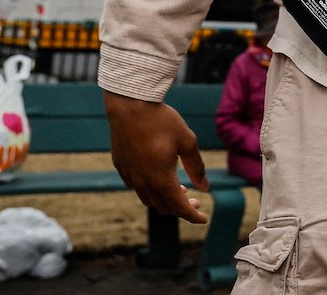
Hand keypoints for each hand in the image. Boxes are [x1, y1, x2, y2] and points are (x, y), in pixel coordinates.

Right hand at [104, 92, 208, 223]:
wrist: (130, 107)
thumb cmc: (162, 122)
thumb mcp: (187, 142)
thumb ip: (196, 167)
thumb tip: (205, 187)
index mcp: (161, 179)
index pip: (179, 207)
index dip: (193, 216)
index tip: (204, 219)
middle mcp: (142, 183)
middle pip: (163, 207)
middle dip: (181, 209)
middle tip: (197, 202)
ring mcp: (129, 176)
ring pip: (149, 200)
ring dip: (165, 200)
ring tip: (181, 191)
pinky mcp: (121, 168)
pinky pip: (137, 188)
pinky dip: (151, 190)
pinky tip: (160, 179)